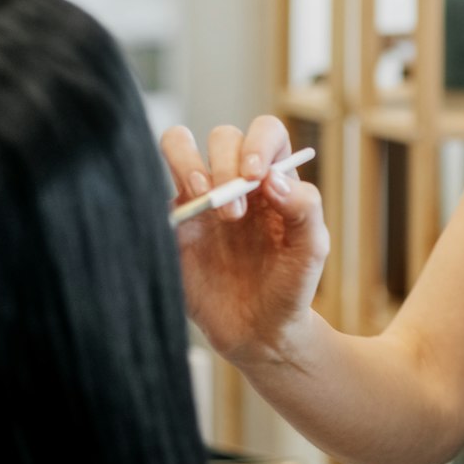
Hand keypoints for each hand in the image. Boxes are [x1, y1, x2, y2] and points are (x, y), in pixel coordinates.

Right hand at [158, 116, 328, 367]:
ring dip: (188, 163)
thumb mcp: (311, 249)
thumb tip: (272, 178)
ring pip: (177, 144)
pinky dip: (157, 192)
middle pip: (221, 136)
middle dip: (226, 164)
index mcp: (272, 179)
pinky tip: (181, 225)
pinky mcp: (172, 222)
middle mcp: (235, 180)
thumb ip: (305, 207)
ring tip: (205, 200)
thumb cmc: (290, 287)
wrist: (259, 332)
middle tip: (235, 214)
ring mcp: (200, 198)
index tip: (256, 176)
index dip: (258, 142)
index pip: (264, 132)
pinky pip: (152, 189)